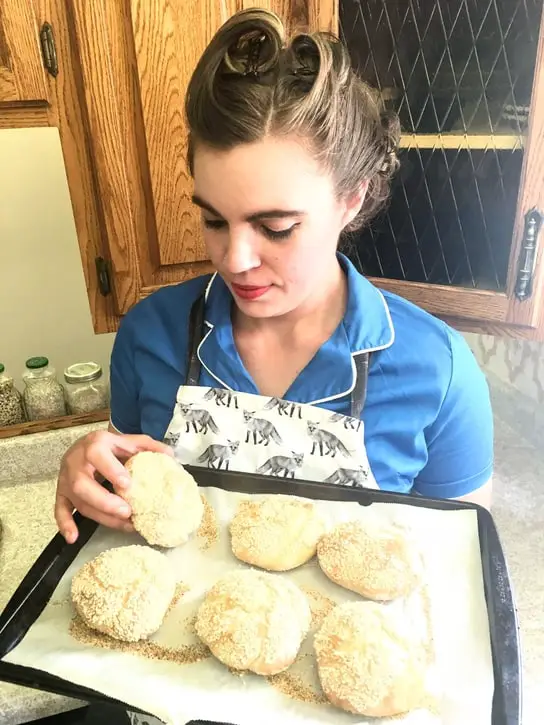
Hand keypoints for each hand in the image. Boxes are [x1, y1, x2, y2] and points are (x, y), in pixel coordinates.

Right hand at [55, 430, 172, 543]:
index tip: (127, 485)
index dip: (111, 470)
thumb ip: (149, 446)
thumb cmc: (111, 445)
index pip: (97, 455)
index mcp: (94, 444)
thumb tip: (170, 457)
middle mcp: (75, 461)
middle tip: (127, 511)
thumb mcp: (130, 440)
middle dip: (104, 501)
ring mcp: (65, 478)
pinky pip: (59, 509)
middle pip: (82, 484)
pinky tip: (73, 537)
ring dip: (100, 516)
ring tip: (124, 525)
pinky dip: (65, 523)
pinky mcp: (61, 492)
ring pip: (78, 501)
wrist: (86, 444)